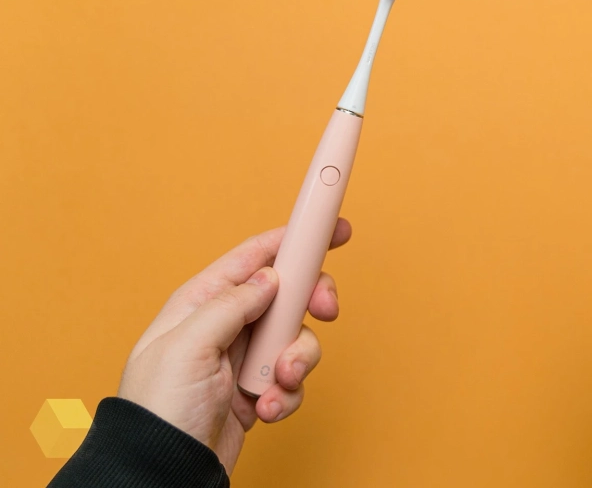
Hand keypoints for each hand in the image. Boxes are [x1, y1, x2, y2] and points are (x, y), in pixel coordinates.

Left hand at [117, 219, 351, 472]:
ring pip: (298, 338)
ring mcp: (245, 357)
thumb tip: (269, 278)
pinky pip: (293, 377)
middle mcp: (228, 324)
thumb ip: (231, 305)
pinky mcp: (258, 389)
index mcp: (204, 301)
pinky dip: (288, 393)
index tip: (333, 227)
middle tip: (325, 311)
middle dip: (311, 302)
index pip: (256, 256)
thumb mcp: (188, 346)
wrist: (163, 471)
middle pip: (290, 293)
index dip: (296, 237)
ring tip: (277, 383)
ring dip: (297, 361)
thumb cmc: (160, 409)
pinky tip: (266, 408)